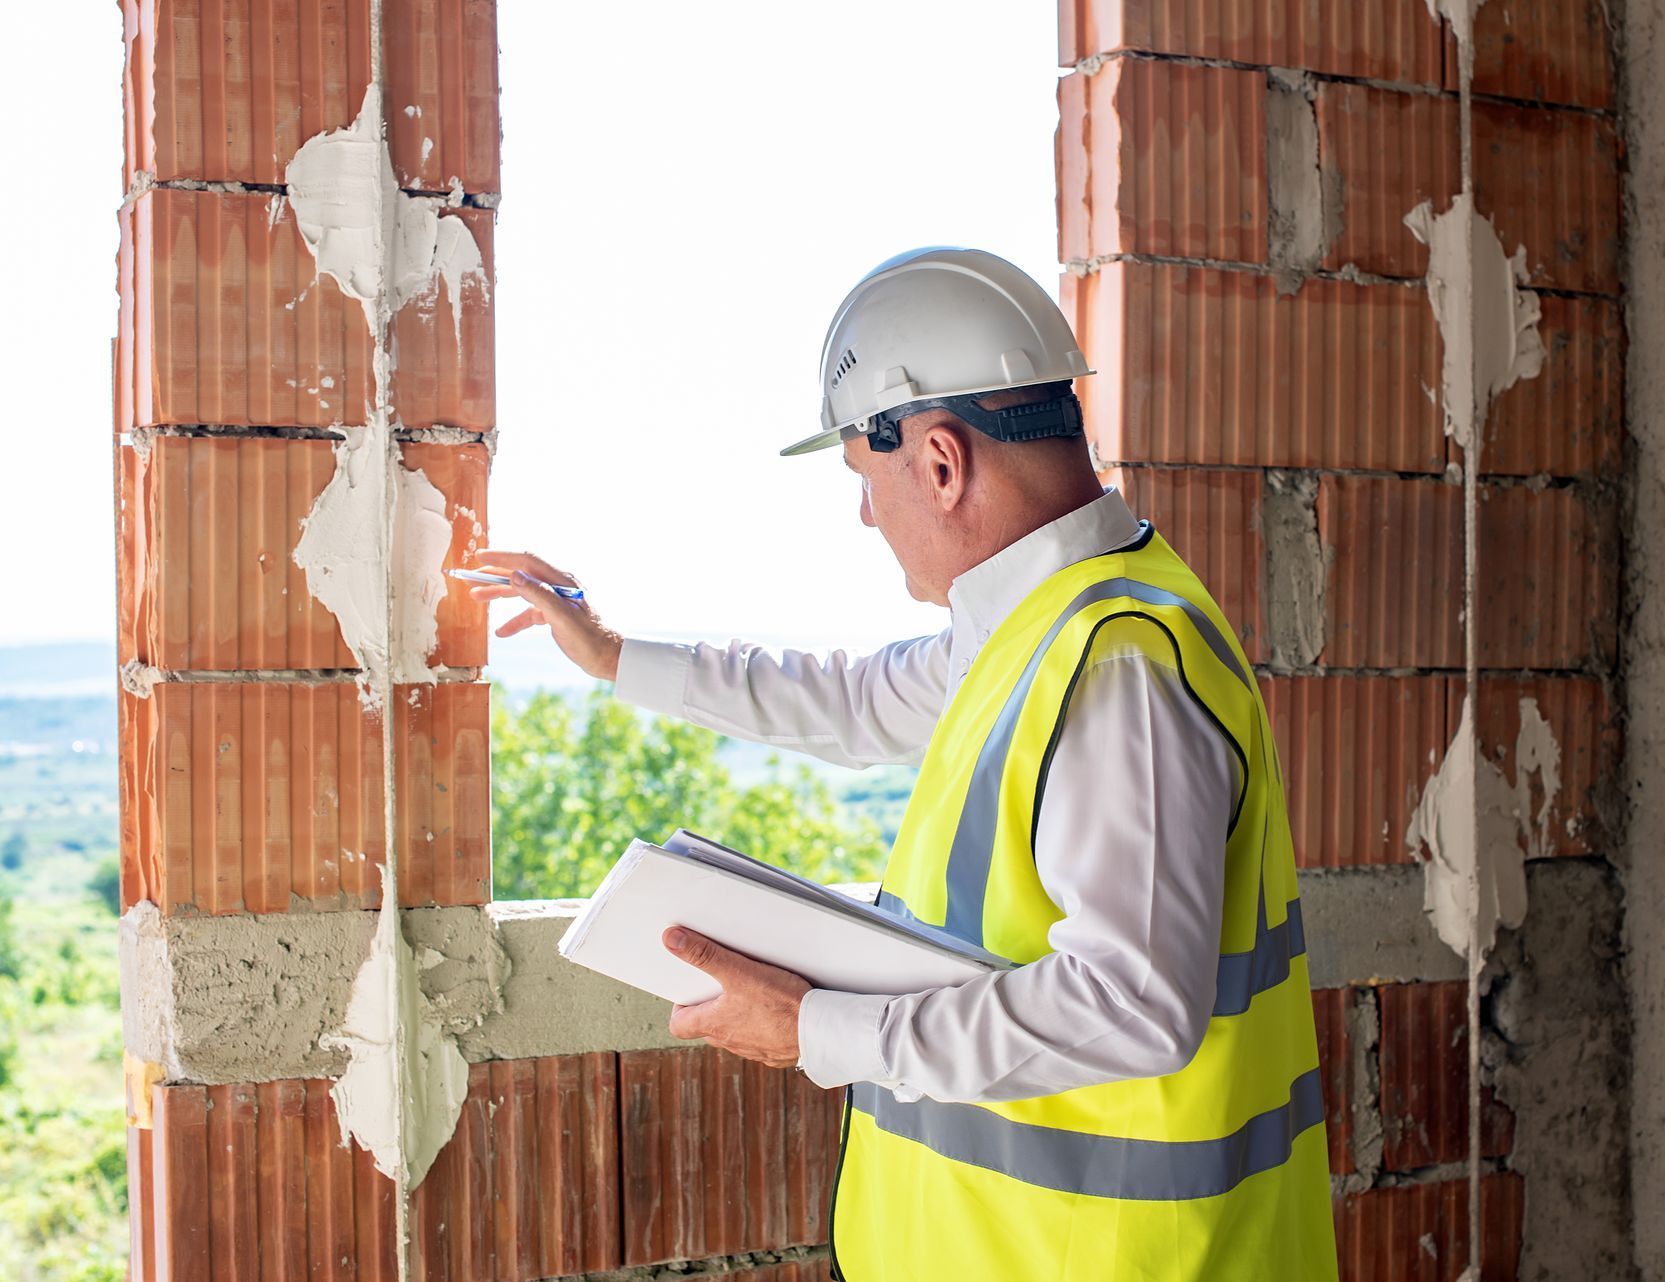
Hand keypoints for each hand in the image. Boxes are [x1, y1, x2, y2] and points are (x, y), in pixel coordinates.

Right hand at [468, 550, 623, 680]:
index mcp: (562, 581)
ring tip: (477, 598)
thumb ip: (539, 596)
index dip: (503, 557)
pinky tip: (502, 632)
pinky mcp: (556, 615)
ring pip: (523, 592)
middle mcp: (559, 586)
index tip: (480, 557)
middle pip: (521, 574)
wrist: (609, 658)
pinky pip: (530, 613)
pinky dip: (515, 620)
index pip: (527, 561)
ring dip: (500, 595)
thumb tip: (515, 576)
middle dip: (495, 575)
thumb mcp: (563, 619)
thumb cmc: (591, 639)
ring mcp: (557, 600)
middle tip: (471, 579)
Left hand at [663, 927, 810, 1068]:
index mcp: (715, 1025)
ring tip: (753, 992)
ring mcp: (754, 1049)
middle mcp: (731, 1042)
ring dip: (738, 1016)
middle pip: (708, 1027)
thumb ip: (705, 955)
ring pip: (735, 1032)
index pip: (679, 1025)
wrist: (821, 1031)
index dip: (680, 1008)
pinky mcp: (777, 1050)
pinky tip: (778, 1009)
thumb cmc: (782, 1005)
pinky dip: (764, 1024)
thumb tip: (672, 940)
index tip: (689, 991)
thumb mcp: (740, 972)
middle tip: (721, 984)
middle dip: (711, 1006)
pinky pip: (762, 1038)